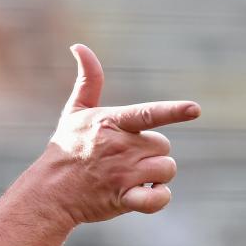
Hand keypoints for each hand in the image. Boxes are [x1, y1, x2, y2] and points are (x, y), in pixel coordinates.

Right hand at [42, 44, 199, 224]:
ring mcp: (122, 174)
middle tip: (126, 158)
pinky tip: (145, 194)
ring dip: (155, 174)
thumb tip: (79, 46)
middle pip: (163, 146)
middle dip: (152, 152)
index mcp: (110, 122)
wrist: (50, 191)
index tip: (195, 109)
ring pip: (165, 169)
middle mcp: (119, 147)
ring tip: (131, 176)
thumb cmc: (68, 148)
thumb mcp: (75, 111)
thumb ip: (88, 79)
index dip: (173, 111)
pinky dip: (158, 198)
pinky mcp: (123, 199)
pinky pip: (158, 199)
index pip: (147, 114)